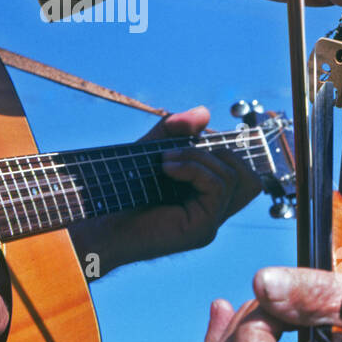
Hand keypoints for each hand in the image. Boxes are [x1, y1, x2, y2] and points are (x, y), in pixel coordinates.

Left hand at [69, 106, 260, 274]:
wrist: (96, 226)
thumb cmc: (118, 193)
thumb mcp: (150, 151)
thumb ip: (175, 132)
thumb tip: (204, 113)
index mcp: (204, 197)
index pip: (239, 170)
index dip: (223, 147)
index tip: (193, 136)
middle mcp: (212, 212)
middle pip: (245, 174)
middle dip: (216, 151)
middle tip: (178, 150)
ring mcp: (210, 222)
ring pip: (233, 177)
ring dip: (199, 157)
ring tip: (166, 160)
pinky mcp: (202, 229)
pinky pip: (217, 188)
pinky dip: (194, 169)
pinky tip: (167, 168)